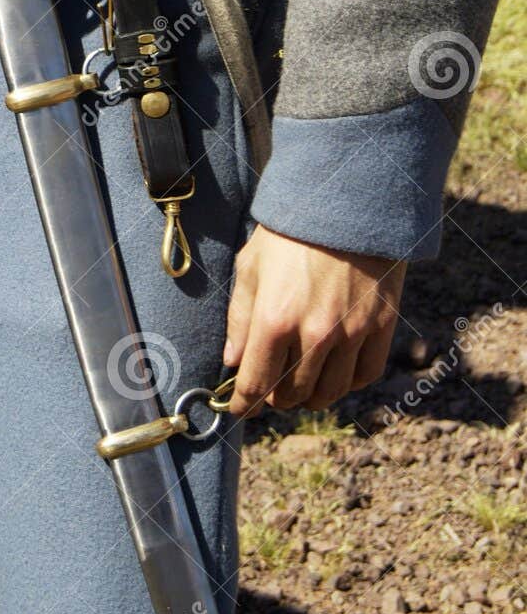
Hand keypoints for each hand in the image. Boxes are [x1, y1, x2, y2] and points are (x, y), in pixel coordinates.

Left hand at [223, 225, 405, 416]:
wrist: (346, 203)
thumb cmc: (290, 232)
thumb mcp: (251, 267)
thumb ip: (240, 319)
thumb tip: (232, 363)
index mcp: (274, 319)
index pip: (255, 384)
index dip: (243, 405)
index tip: (238, 410)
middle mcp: (314, 334)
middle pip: (291, 395)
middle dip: (275, 398)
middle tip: (269, 388)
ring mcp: (351, 333)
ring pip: (329, 394)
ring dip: (310, 396)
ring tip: (301, 384)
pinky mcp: (381, 326)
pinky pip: (364, 376)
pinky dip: (347, 383)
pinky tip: (335, 370)